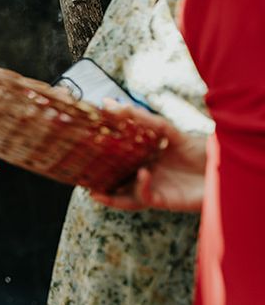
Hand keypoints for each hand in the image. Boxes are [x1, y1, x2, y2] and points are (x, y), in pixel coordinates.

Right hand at [91, 101, 207, 211]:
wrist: (223, 169)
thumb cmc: (198, 150)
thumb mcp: (167, 130)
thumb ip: (141, 119)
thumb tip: (111, 103)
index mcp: (143, 160)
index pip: (116, 159)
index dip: (100, 156)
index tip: (82, 146)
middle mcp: (145, 176)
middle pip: (116, 181)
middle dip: (98, 181)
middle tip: (80, 174)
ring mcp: (154, 189)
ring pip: (125, 197)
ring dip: (110, 196)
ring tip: (94, 190)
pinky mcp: (164, 200)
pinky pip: (145, 197)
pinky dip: (141, 187)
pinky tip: (142, 174)